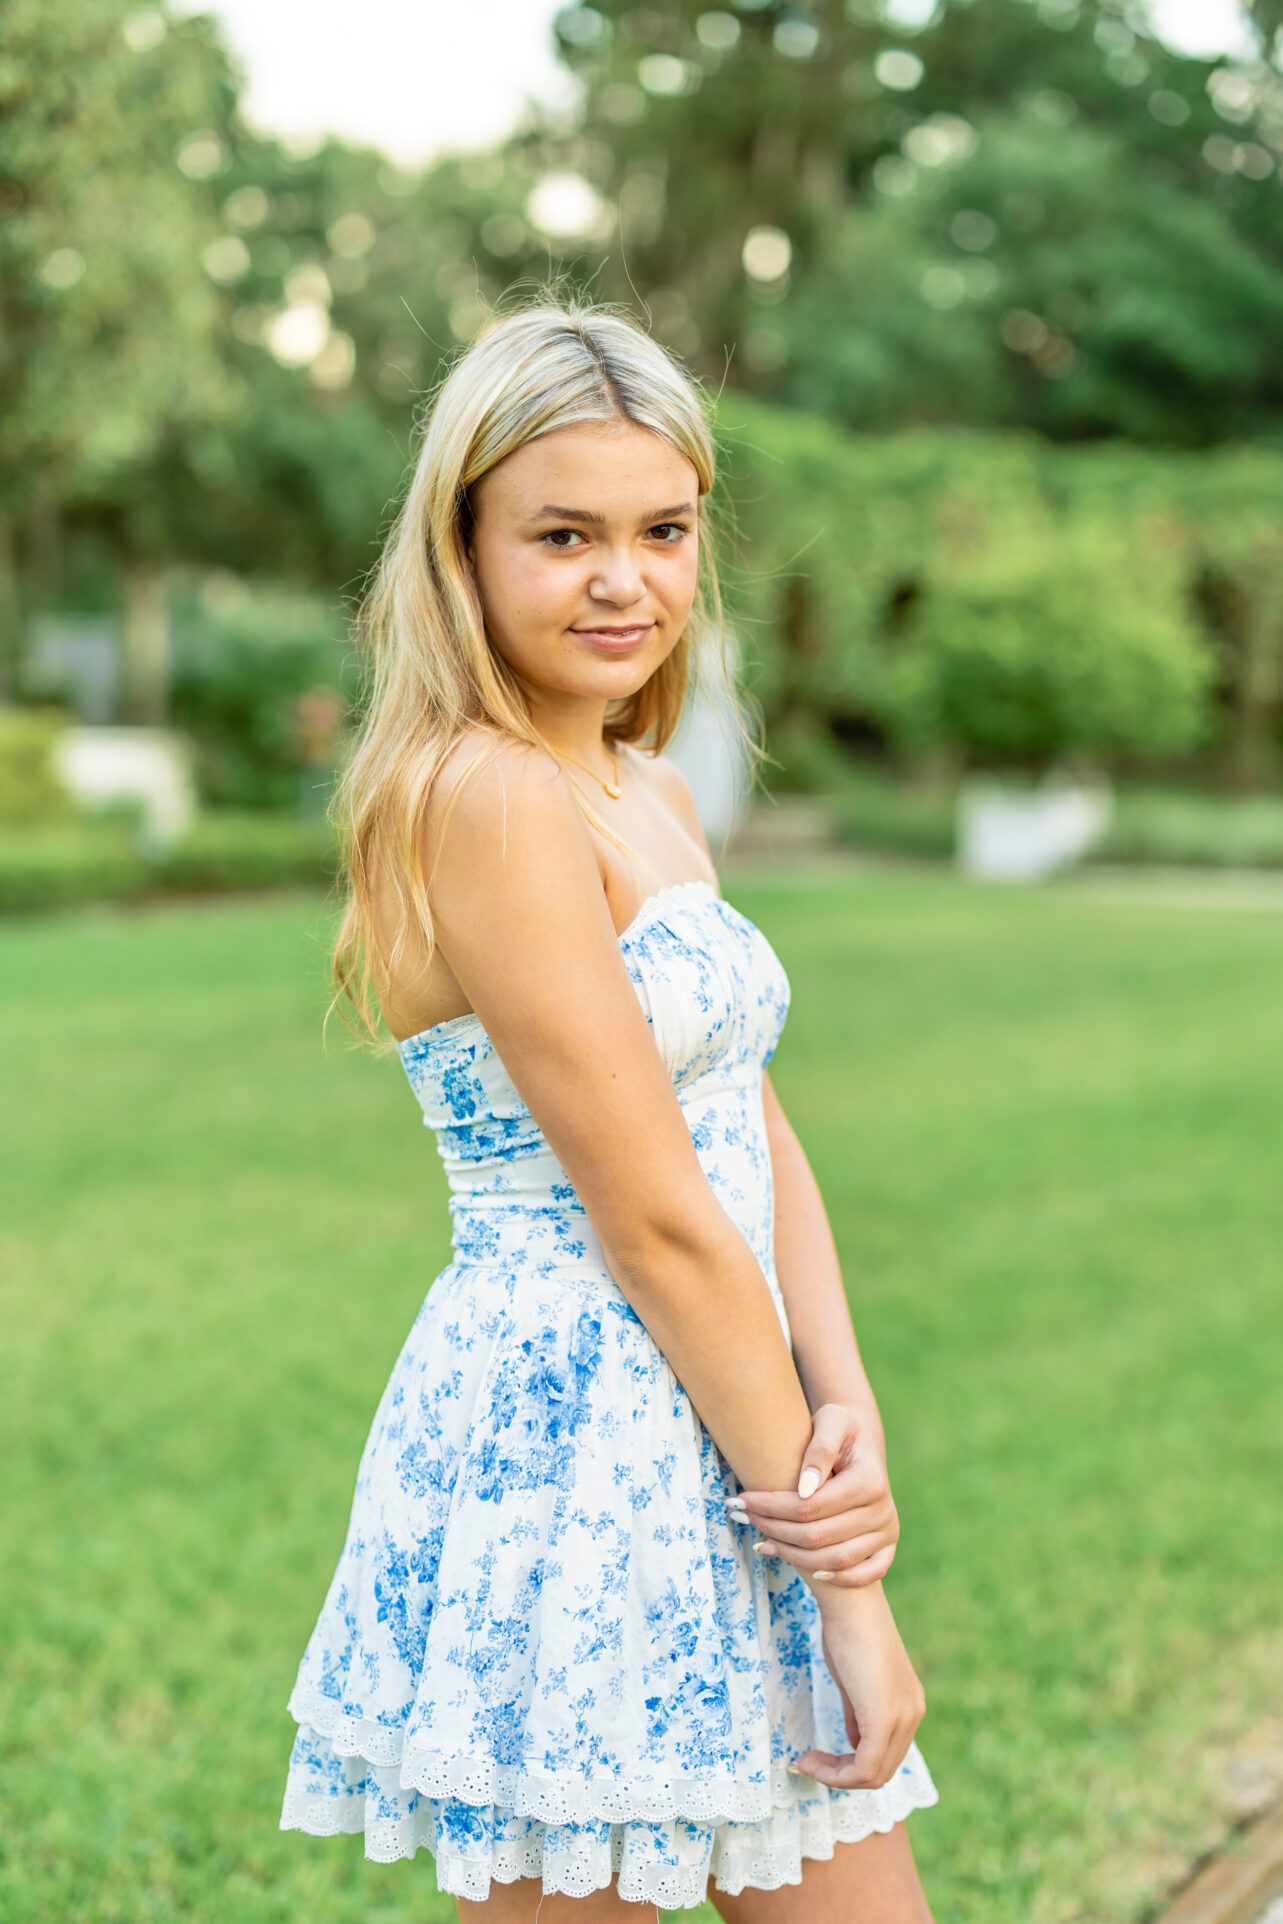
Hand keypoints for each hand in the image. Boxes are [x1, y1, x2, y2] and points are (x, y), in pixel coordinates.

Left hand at [728, 1402, 898, 1589]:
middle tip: (742, 1517)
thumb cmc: (839, 1429)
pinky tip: (810, 1572)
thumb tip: (804, 1488)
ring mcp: (887, 1532)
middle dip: (773, 1528)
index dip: (772, 1506)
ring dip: (792, 1555)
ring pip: (834, 1559)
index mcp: (870, 1480)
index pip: (811, 1506)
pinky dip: (838, 1578)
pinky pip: (865, 1574)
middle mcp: (883, 1510)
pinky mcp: (886, 1548)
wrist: (860, 1447)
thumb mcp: (831, 1421)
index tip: (741, 1500)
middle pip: (818, 1536)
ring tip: (762, 1541)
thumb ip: (819, 1448)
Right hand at [791, 1583, 925, 1789]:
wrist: (850, 1602)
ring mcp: (903, 1716)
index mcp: (909, 1703)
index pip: (886, 1754)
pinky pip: (865, 1766)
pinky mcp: (885, 1717)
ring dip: (837, 1776)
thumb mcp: (853, 1680)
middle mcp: (913, 1713)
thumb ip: (857, 1713)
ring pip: (874, 1774)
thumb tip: (853, 1742)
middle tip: (808, 1763)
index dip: (851, 1766)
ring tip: (806, 1762)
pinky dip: (837, 1773)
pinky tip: (811, 1761)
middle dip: (842, 1775)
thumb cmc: (846, 1631)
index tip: (816, 1759)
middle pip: (882, 1770)